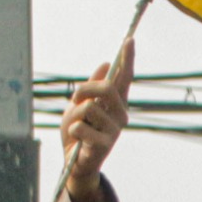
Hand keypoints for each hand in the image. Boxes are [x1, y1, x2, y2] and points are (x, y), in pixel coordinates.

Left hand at [59, 41, 133, 201]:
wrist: (73, 162)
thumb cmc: (78, 133)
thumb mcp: (80, 105)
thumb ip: (92, 88)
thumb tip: (105, 65)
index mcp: (115, 104)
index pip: (124, 78)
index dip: (127, 59)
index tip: (129, 39)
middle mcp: (120, 115)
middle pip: (107, 88)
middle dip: (85, 89)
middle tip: (75, 98)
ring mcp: (114, 131)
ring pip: (91, 107)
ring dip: (75, 113)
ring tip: (76, 125)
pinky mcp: (104, 145)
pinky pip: (81, 126)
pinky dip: (73, 130)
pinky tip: (76, 139)